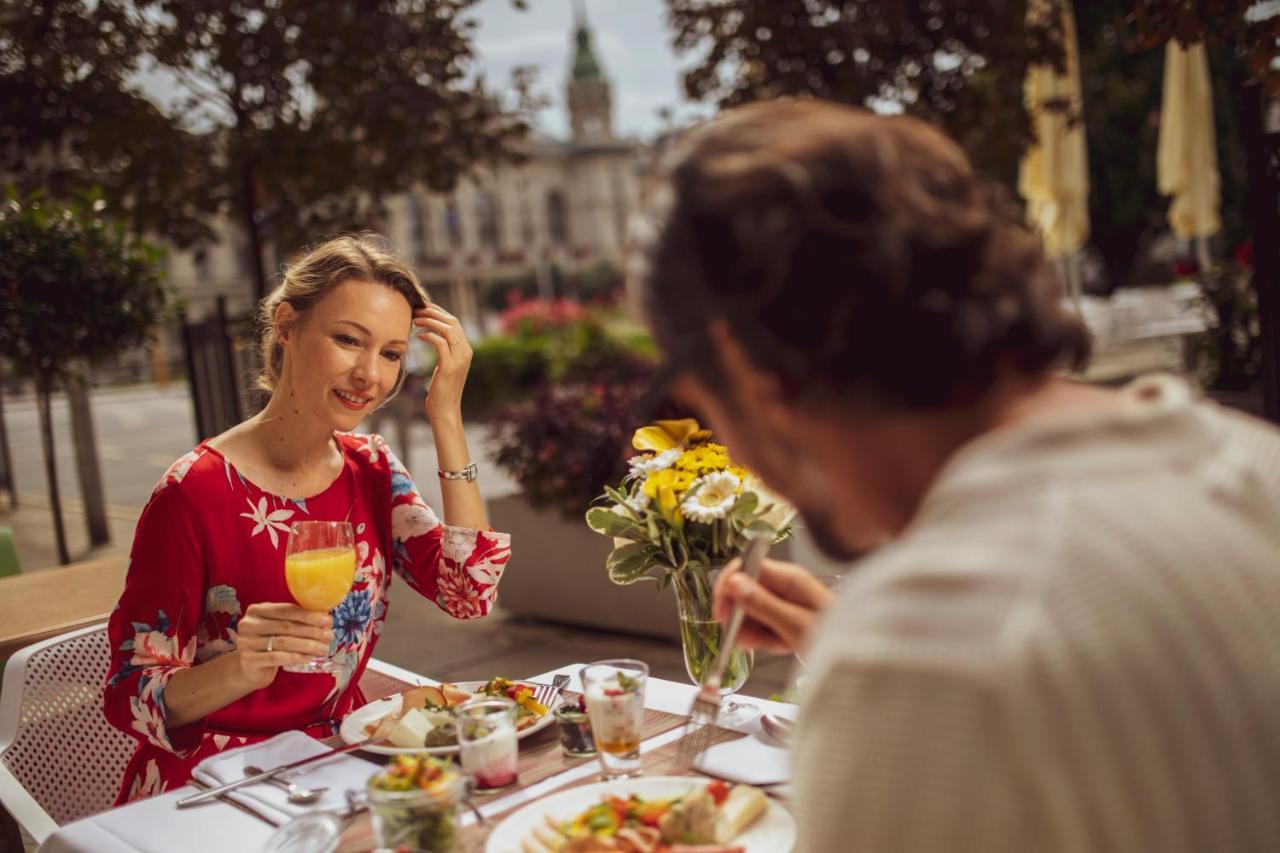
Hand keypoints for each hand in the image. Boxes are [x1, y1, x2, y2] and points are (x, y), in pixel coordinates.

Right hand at [234, 603, 332, 689]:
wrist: (250, 667)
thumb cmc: (269, 642)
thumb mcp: (279, 627)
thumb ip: (296, 619)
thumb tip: (326, 618)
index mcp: (257, 610)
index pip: (286, 610)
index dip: (308, 615)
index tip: (327, 620)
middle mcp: (248, 624)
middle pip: (286, 626)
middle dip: (312, 631)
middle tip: (329, 636)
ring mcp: (246, 642)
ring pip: (283, 642)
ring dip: (307, 645)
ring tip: (324, 648)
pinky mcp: (249, 660)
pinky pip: (277, 658)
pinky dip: (296, 657)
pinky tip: (309, 658)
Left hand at [414, 305, 472, 421]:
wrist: (445, 410)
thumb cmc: (441, 389)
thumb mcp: (445, 365)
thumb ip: (444, 350)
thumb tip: (432, 334)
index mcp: (466, 350)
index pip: (454, 322)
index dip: (438, 312)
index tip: (423, 307)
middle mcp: (466, 352)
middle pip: (452, 322)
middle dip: (433, 312)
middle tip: (416, 310)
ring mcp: (459, 359)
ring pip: (447, 329)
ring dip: (430, 321)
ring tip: (415, 320)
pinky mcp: (450, 367)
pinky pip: (440, 343)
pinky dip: (429, 335)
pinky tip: (419, 336)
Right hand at [713, 557, 833, 654]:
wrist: (863, 659)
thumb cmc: (836, 637)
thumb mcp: (795, 624)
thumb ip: (763, 604)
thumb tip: (734, 582)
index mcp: (788, 578)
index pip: (746, 566)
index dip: (728, 585)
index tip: (721, 611)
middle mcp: (784, 586)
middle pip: (744, 589)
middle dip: (736, 612)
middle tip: (736, 636)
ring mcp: (785, 603)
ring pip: (750, 610)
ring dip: (748, 629)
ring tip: (761, 646)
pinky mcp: (786, 620)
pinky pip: (762, 624)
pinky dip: (761, 638)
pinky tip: (769, 647)